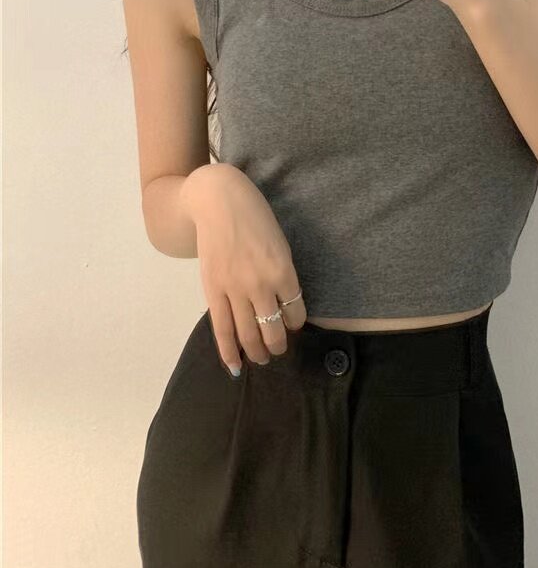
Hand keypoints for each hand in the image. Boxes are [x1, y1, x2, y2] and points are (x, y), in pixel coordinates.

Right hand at [180, 163, 306, 373]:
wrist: (218, 201)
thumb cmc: (255, 218)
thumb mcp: (280, 244)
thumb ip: (282, 275)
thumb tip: (282, 304)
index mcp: (284, 271)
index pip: (295, 312)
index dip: (295, 323)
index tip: (292, 324)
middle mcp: (261, 285)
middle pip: (273, 329)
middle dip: (278, 346)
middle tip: (279, 350)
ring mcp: (235, 290)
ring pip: (249, 334)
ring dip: (258, 352)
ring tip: (262, 359)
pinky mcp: (213, 291)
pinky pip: (222, 329)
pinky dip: (229, 351)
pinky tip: (235, 365)